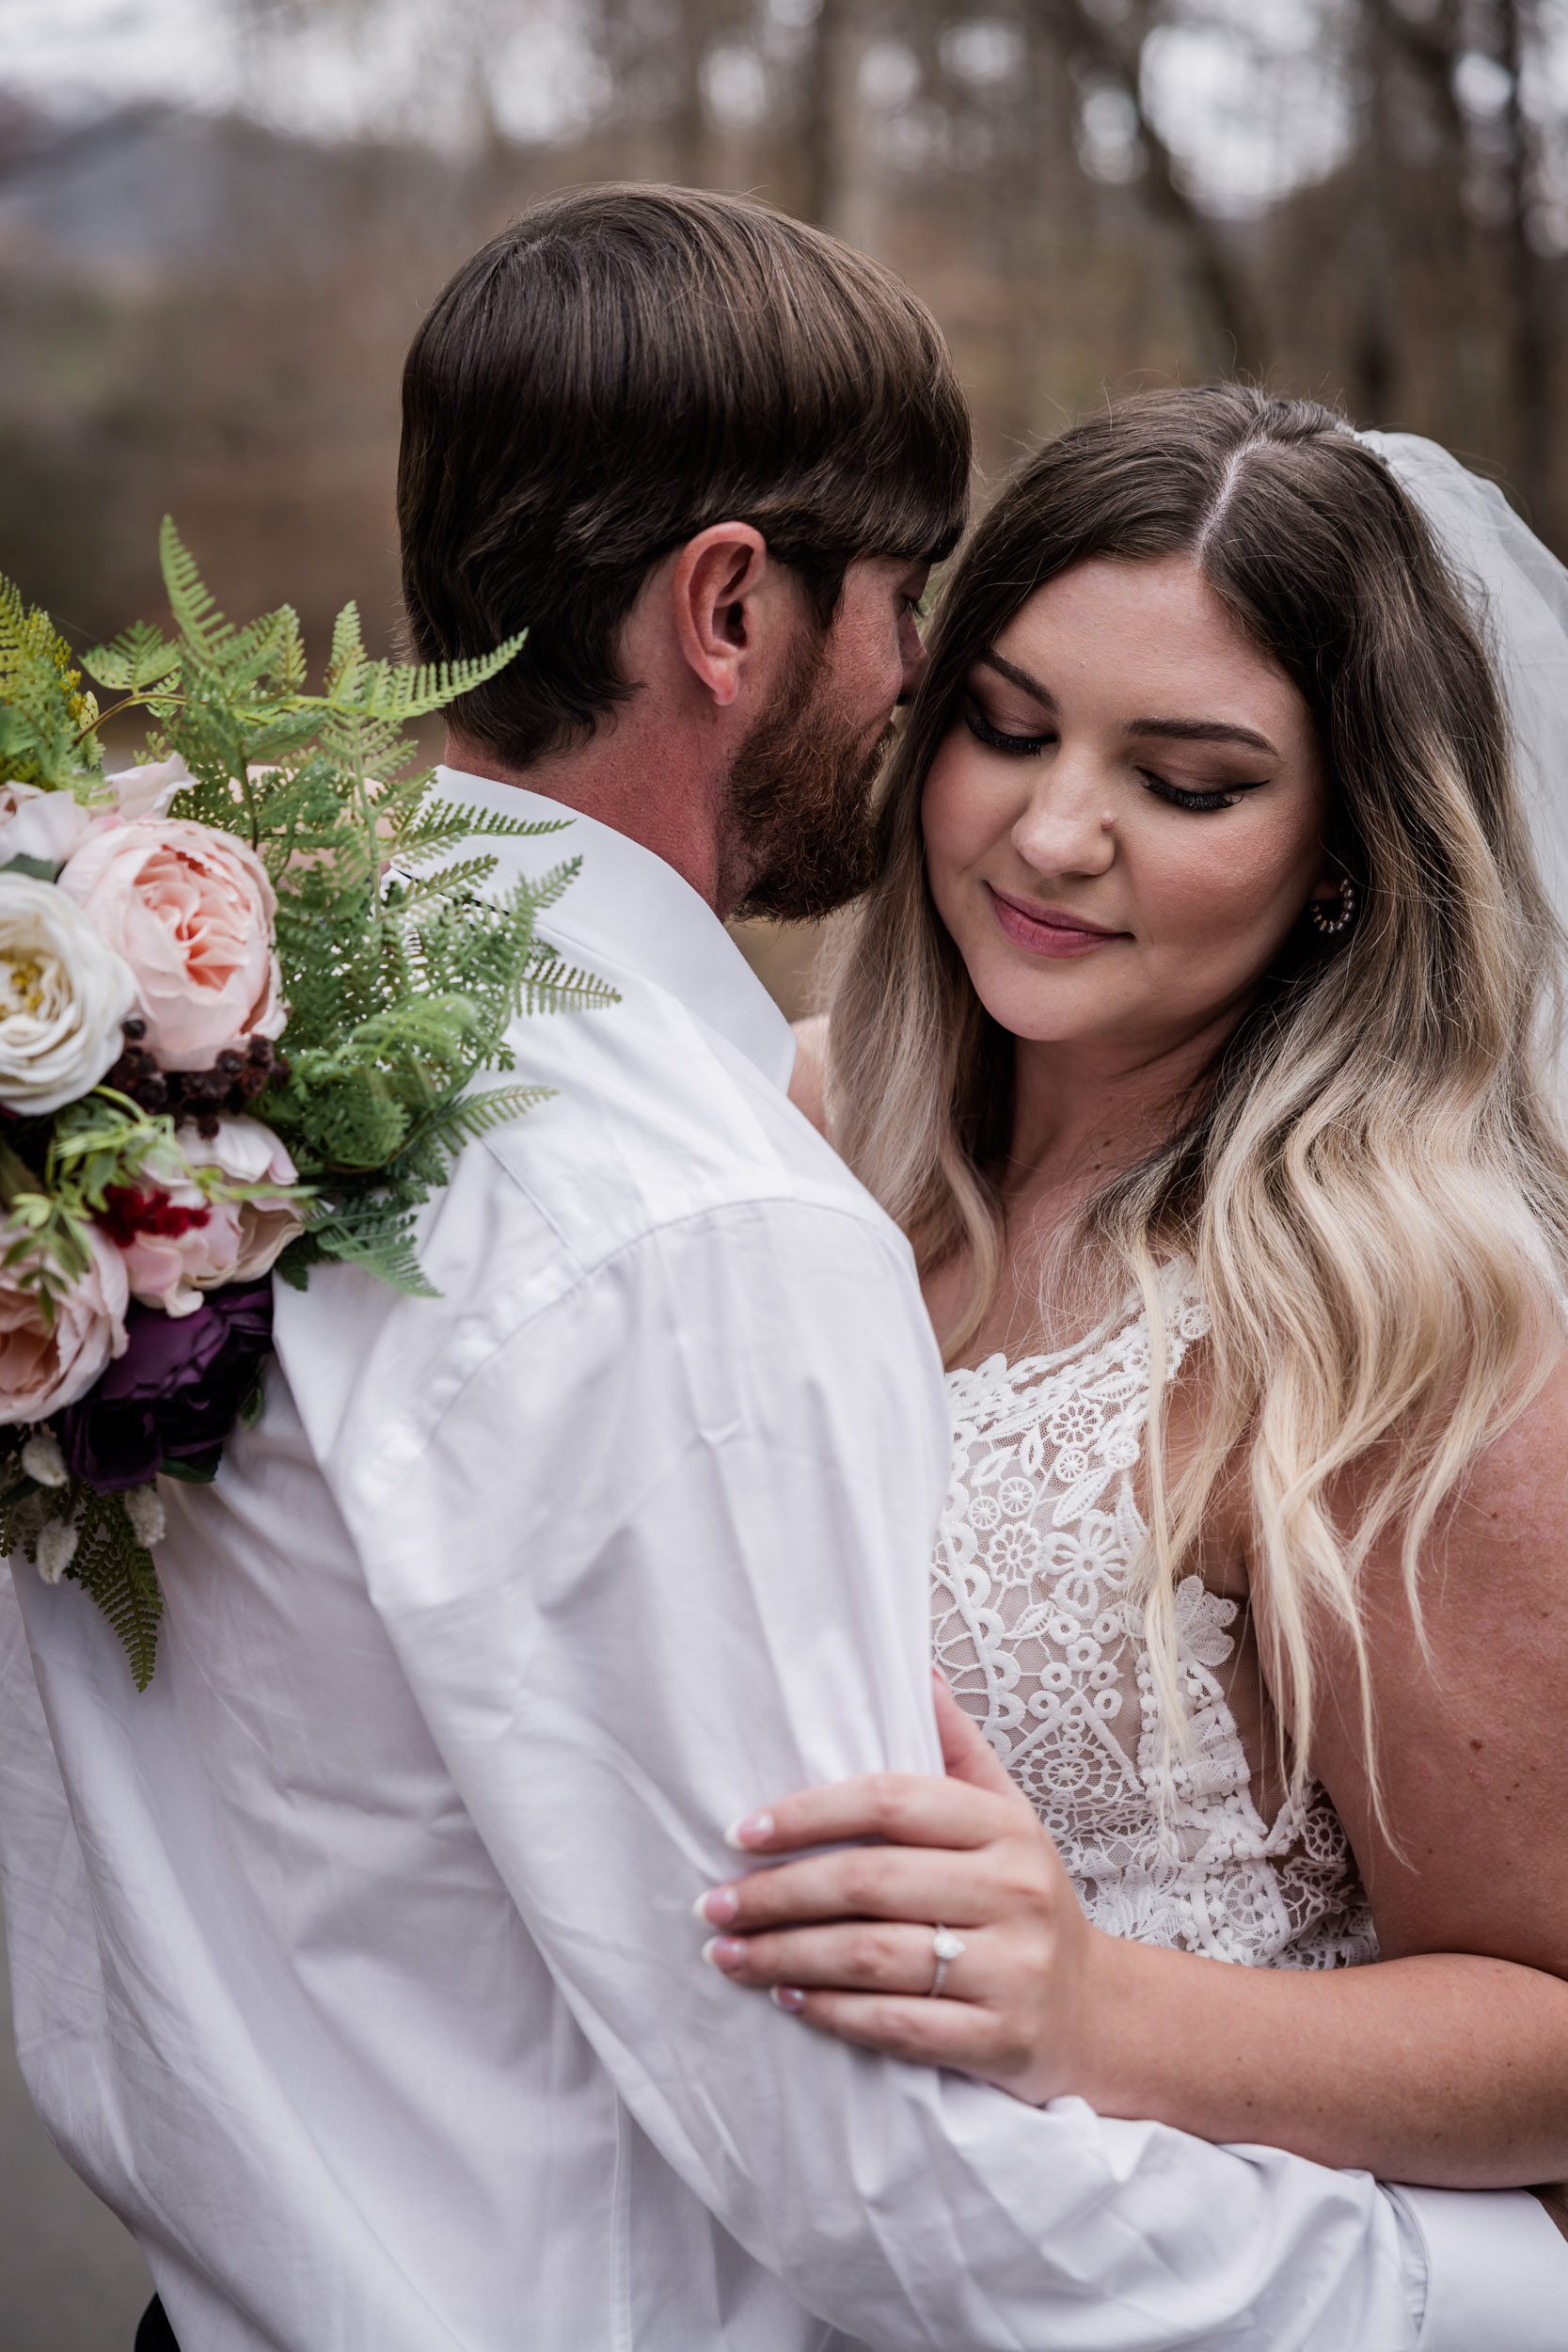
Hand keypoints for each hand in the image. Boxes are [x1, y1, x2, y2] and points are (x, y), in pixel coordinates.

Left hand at [695, 1674, 1126, 2103]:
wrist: (1095, 2012)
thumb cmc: (1024, 1898)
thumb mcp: (1006, 1815)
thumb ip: (955, 1746)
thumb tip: (914, 1666)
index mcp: (1005, 1826)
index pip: (892, 1800)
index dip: (809, 1812)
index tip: (740, 1832)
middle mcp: (1013, 1891)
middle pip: (869, 1882)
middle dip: (777, 1895)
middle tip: (713, 1904)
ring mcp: (1012, 1968)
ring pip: (873, 1957)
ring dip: (786, 1956)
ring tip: (728, 1955)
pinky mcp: (1001, 2037)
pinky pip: (897, 2024)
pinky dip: (832, 2013)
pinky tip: (788, 1999)